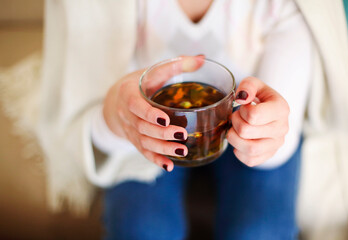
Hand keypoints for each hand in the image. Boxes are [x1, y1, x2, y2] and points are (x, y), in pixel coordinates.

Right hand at [103, 56, 204, 171]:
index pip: (135, 106)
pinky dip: (156, 160)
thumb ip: (176, 65)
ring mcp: (130, 130)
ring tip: (182, 151)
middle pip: (141, 128)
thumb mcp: (153, 72)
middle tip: (182, 135)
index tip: (165, 119)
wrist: (117, 99)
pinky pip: (144, 152)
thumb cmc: (140, 83)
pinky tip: (169, 166)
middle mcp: (126, 115)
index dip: (149, 114)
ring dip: (162, 149)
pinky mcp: (136, 140)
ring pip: (144, 143)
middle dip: (161, 133)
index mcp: (128, 95)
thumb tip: (201, 58)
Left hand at [227, 77, 289, 166]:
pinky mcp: (269, 155)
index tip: (243, 107)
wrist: (268, 111)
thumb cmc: (260, 98)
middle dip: (234, 123)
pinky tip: (240, 141)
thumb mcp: (255, 85)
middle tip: (236, 118)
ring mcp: (277, 144)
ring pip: (250, 149)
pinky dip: (239, 152)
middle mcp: (282, 128)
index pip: (253, 116)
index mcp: (281, 109)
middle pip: (246, 131)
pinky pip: (250, 160)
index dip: (241, 111)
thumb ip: (248, 85)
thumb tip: (242, 98)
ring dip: (234, 139)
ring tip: (235, 130)